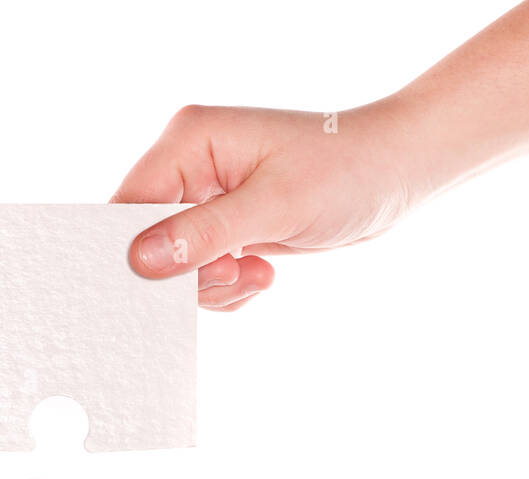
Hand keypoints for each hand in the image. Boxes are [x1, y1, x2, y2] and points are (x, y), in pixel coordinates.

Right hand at [114, 102, 416, 309]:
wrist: (398, 172)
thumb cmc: (347, 170)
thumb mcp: (276, 204)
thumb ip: (204, 233)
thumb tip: (140, 261)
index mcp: (190, 141)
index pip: (129, 205)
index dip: (134, 251)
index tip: (165, 284)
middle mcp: (189, 166)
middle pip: (145, 241)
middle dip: (185, 274)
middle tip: (232, 274)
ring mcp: (203, 197)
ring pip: (171, 266)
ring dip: (211, 285)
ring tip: (256, 274)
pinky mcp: (221, 225)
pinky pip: (198, 273)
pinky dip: (224, 288)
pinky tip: (260, 274)